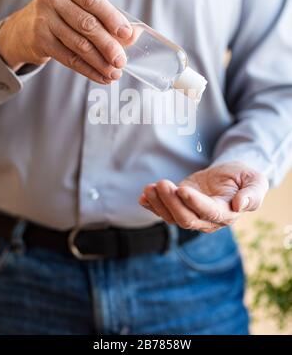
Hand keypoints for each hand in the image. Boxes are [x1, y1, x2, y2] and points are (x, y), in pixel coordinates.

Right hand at [0, 0, 132, 82]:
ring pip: (79, 45)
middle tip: (122, 61)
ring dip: (100, 62)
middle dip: (108, 45)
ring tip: (114, 73)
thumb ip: (107, 19)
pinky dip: (88, 70)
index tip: (127, 34)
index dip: (112, 18)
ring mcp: (43, 20)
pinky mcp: (40, 41)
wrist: (24, 29)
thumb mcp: (81, 9)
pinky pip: (69, 59)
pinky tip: (101, 77)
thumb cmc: (62, 16)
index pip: (93, 1)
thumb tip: (135, 35)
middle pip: (87, 25)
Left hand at [139, 162, 268, 232]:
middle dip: (171, 202)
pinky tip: (143, 197)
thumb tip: (240, 205)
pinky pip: (164, 212)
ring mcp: (192, 215)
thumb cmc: (244, 178)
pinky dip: (152, 206)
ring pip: (172, 217)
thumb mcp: (255, 181)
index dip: (195, 203)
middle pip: (186, 219)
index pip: (209, 212)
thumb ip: (252, 194)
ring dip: (158, 204)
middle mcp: (208, 220)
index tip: (182, 189)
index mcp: (226, 214)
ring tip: (149, 188)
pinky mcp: (180, 208)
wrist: (231, 176)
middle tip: (161, 183)